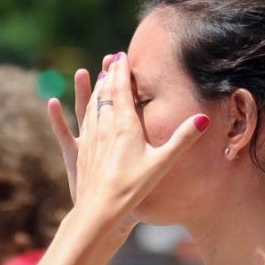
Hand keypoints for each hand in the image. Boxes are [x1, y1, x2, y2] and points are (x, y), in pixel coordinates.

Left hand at [50, 53, 208, 222]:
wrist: (101, 209)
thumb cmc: (134, 187)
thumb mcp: (162, 162)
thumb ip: (182, 139)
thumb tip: (203, 118)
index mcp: (124, 125)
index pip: (122, 90)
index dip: (122, 71)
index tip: (122, 55)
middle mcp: (104, 126)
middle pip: (105, 93)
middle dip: (109, 74)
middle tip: (111, 59)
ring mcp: (90, 139)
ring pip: (91, 106)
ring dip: (95, 89)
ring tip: (98, 76)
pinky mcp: (81, 152)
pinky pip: (75, 125)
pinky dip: (71, 111)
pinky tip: (62, 104)